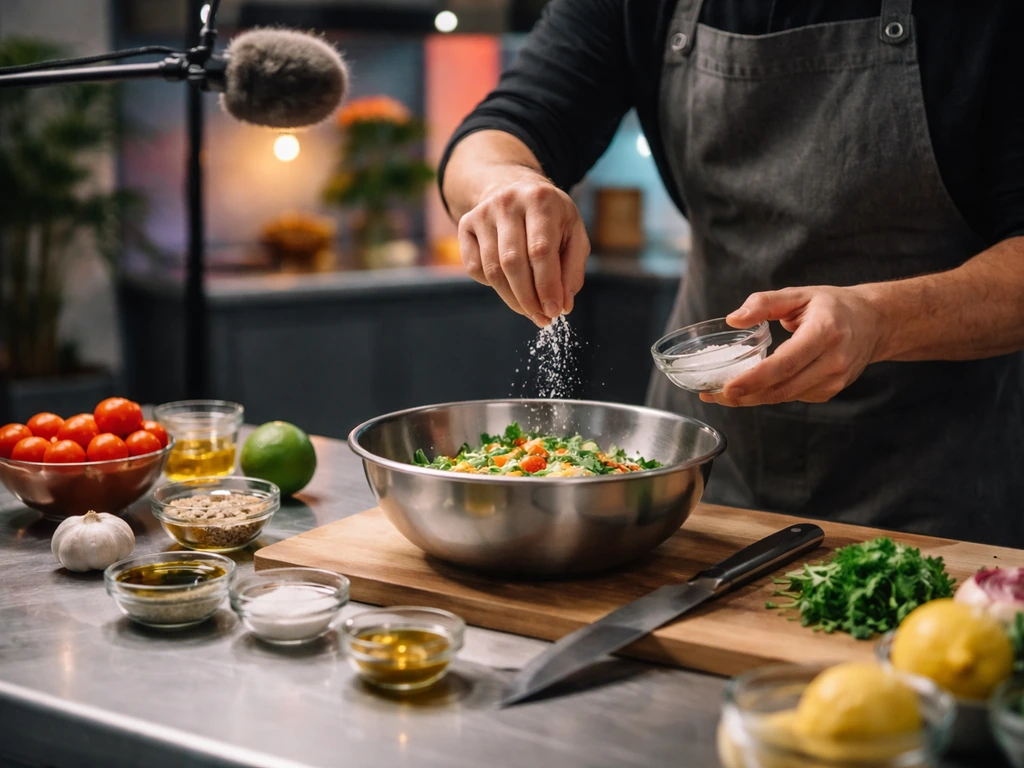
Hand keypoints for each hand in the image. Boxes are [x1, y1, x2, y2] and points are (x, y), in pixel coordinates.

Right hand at [458, 178, 589, 326]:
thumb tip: (562, 305)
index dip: (546, 285)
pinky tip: (510, 284)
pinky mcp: (465, 224)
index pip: (540, 250)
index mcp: (540, 200)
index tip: (554, 311)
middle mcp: (507, 202)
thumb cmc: (551, 219)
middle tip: (541, 318)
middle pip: (512, 262)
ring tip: (529, 310)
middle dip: (528, 297)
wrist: (516, 190)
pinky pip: (474, 268)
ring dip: (512, 298)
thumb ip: (572, 270)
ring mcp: (482, 213)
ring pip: (492, 269)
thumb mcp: (574, 235)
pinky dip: (493, 286)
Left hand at [700, 286, 886, 406]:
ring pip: (786, 397)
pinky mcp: (831, 391)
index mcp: (824, 333)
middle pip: (782, 388)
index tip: (728, 388)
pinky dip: (771, 394)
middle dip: (745, 395)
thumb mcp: (798, 294)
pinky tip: (753, 387)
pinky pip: (794, 396)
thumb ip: (764, 303)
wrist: (874, 322)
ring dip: (753, 398)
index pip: (785, 364)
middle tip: (712, 394)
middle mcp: (833, 361)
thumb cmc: (832, 306)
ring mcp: (835, 380)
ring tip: (724, 393)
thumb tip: (733, 319)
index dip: (754, 379)